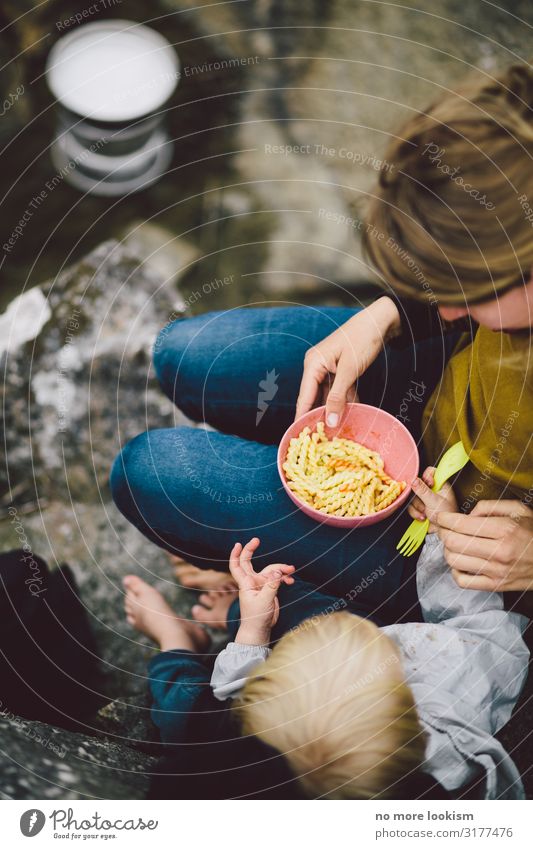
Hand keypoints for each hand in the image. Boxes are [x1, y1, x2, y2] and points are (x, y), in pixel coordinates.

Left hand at [229, 538, 295, 644]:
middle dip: (252, 550)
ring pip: (269, 570)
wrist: (260, 629)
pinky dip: (284, 577)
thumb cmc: (256, 617)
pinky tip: (291, 580)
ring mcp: (260, 585)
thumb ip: (271, 585)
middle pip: (249, 561)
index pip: (236, 565)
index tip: (238, 543)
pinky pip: (277, 578)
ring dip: (280, 568)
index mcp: (246, 583)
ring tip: (292, 570)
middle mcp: (252, 581)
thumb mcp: (264, 600)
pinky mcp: (269, 590)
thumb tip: (278, 571)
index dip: (235, 554)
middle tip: (257, 540)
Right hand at [295, 297, 400, 425]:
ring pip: (328, 395)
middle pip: (314, 397)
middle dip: (319, 415)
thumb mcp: (349, 371)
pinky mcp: (339, 369)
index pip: (304, 396)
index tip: (300, 436)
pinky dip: (345, 400)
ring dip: (334, 409)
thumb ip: (338, 397)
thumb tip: (329, 421)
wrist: (380, 321)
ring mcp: (327, 367)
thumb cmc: (362, 340)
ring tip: (336, 429)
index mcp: (312, 364)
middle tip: (321, 438)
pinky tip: (351, 413)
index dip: (302, 416)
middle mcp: (316, 366)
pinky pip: (338, 389)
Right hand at [407, 467, 457, 531]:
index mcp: (440, 485)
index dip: (427, 476)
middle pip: (417, 485)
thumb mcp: (434, 501)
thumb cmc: (446, 516)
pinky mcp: (419, 507)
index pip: (431, 472)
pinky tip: (422, 517)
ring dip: (417, 506)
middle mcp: (432, 490)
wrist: (443, 532)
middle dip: (419, 497)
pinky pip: (410, 506)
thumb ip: (423, 490)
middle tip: (425, 501)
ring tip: (425, 512)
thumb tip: (413, 478)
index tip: (428, 484)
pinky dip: (415, 512)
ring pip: (412, 496)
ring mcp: (425, 499)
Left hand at [437, 500, 532, 590]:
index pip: (461, 524)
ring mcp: (497, 571)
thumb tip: (467, 514)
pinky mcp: (495, 586)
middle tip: (444, 528)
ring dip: (447, 550)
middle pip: (453, 542)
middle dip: (443, 533)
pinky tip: (461, 562)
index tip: (440, 516)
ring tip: (453, 544)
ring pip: (454, 561)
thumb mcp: (519, 510)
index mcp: (505, 530)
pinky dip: (455, 571)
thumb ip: (490, 506)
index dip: (444, 519)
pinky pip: (462, 581)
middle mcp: (499, 551)